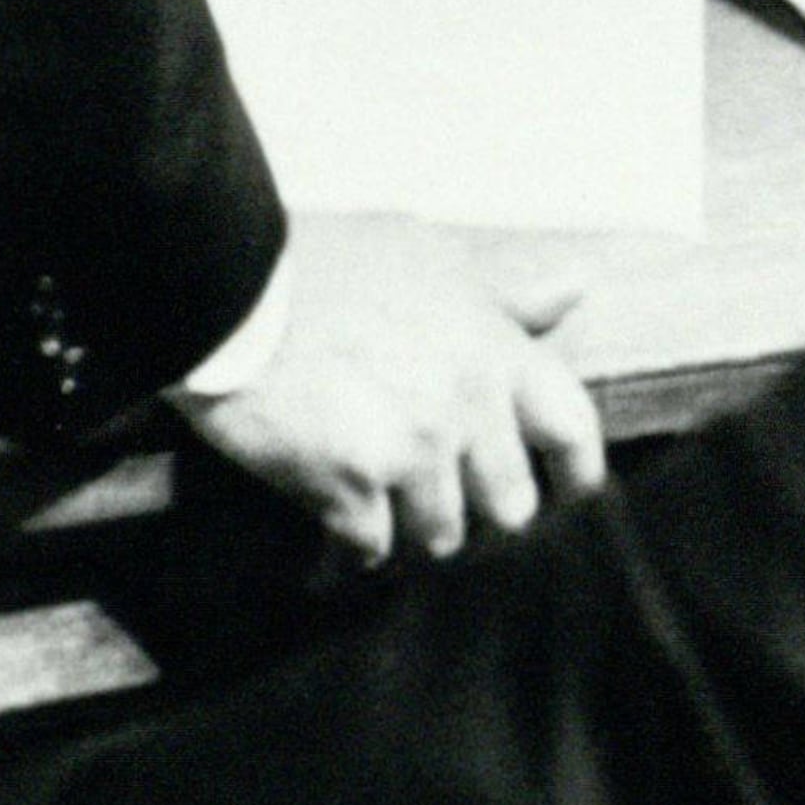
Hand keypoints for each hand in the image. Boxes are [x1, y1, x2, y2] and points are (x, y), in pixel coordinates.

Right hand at [176, 216, 604, 566]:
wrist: (227, 287)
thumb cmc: (323, 261)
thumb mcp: (425, 256)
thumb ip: (502, 291)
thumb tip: (574, 289)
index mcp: (491, 345)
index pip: (570, 426)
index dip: (578, 470)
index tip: (570, 492)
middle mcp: (464, 405)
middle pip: (511, 503)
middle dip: (481, 504)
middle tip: (447, 496)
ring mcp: (410, 452)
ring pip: (441, 534)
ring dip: (413, 526)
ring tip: (382, 506)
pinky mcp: (349, 489)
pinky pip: (369, 548)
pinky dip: (351, 545)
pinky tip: (332, 529)